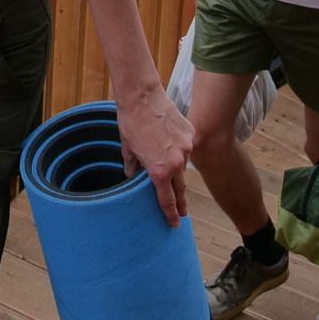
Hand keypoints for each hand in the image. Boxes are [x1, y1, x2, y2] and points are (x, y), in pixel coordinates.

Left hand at [117, 85, 192, 225]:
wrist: (142, 96)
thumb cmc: (131, 123)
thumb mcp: (128, 149)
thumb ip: (133, 166)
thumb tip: (132, 175)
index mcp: (160, 171)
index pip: (167, 199)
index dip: (171, 214)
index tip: (175, 223)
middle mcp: (176, 162)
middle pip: (180, 188)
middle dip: (181, 202)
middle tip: (183, 212)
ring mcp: (186, 147)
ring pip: (182, 163)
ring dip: (176, 166)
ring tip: (166, 158)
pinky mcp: (190, 132)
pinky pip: (186, 145)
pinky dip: (179, 146)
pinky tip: (168, 137)